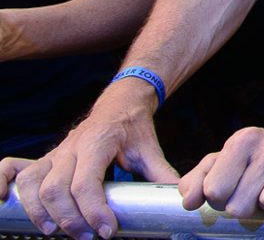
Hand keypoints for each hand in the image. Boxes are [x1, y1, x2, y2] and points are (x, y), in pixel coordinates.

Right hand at [6, 82, 179, 238]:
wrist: (119, 103)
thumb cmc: (133, 129)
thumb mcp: (149, 150)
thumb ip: (161, 175)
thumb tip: (180, 198)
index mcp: (98, 143)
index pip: (86, 183)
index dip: (93, 211)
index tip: (106, 231)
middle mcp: (71, 147)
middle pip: (56, 189)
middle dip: (69, 219)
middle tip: (87, 237)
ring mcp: (54, 153)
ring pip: (33, 184)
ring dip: (40, 212)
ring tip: (56, 232)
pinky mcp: (44, 159)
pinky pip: (13, 169)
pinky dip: (4, 184)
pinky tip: (6, 201)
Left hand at [179, 127, 263, 224]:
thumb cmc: (256, 162)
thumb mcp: (222, 163)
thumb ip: (196, 181)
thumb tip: (189, 202)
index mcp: (244, 139)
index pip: (214, 190)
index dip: (219, 199)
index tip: (231, 189)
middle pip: (239, 205)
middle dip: (244, 206)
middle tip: (255, 193)